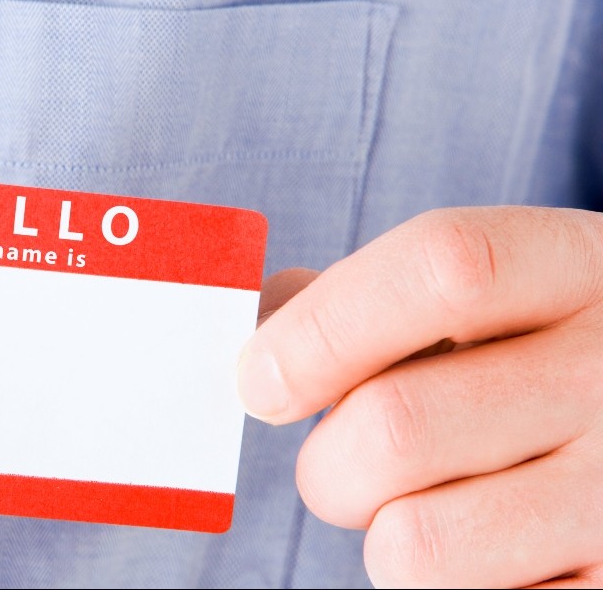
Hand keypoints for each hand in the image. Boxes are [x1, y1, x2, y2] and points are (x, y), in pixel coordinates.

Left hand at [240, 206, 602, 587]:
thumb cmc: (531, 360)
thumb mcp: (486, 300)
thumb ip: (367, 299)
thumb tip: (258, 331)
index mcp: (577, 271)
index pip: (442, 269)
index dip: (322, 328)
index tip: (259, 381)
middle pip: (394, 426)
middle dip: (327, 463)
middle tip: (344, 464)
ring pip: (411, 544)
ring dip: (380, 535)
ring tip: (428, 506)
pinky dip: (440, 586)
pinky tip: (488, 549)